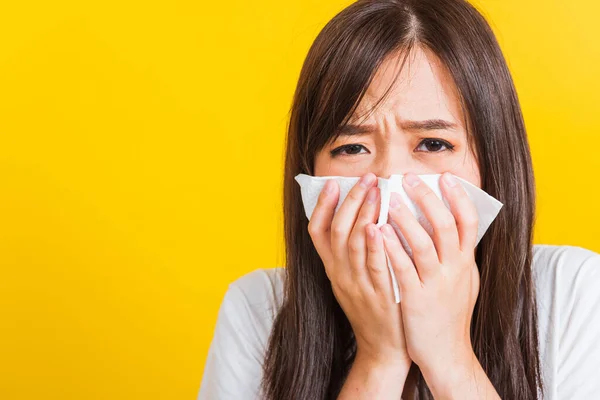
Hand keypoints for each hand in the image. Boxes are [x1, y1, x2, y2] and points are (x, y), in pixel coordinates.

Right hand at [307, 172, 410, 371]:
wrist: (382, 349)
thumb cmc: (372, 310)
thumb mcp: (352, 282)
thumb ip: (351, 254)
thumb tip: (360, 219)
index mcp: (332, 269)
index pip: (317, 232)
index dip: (323, 206)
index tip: (333, 183)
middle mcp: (340, 275)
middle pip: (337, 231)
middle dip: (351, 201)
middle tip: (367, 178)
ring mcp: (358, 285)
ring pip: (354, 243)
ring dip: (364, 214)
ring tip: (376, 190)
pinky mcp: (378, 294)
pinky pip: (373, 265)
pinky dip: (375, 244)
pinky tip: (380, 225)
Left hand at [380, 172, 480, 388]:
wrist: (446, 354)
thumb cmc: (451, 315)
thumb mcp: (464, 282)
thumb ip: (461, 255)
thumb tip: (457, 228)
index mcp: (466, 263)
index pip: (469, 223)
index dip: (458, 197)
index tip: (445, 177)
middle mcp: (455, 271)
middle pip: (446, 226)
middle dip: (428, 199)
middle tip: (410, 178)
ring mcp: (436, 285)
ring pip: (424, 244)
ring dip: (407, 219)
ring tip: (389, 198)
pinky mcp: (416, 299)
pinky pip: (403, 268)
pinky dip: (391, 247)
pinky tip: (378, 230)